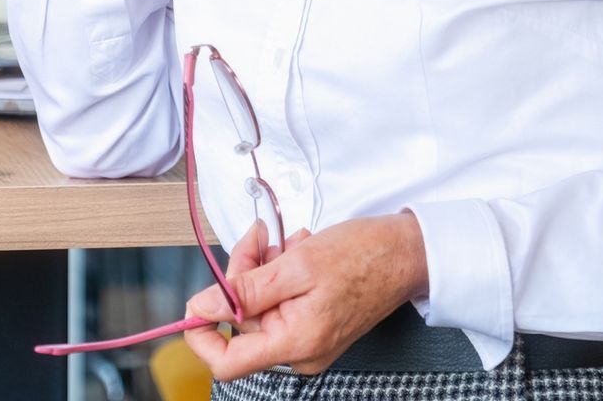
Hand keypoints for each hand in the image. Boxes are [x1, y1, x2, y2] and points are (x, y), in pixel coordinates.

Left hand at [181, 213, 428, 380]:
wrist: (407, 253)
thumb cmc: (364, 257)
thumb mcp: (297, 265)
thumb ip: (246, 289)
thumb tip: (202, 307)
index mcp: (295, 343)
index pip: (227, 363)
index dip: (201, 335)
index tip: (195, 302)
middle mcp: (299, 350)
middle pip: (242, 320)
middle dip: (243, 274)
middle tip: (260, 240)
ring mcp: (307, 338)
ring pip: (258, 304)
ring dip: (263, 268)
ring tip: (287, 244)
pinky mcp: (313, 324)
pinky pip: (279, 301)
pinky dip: (280, 273)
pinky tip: (297, 252)